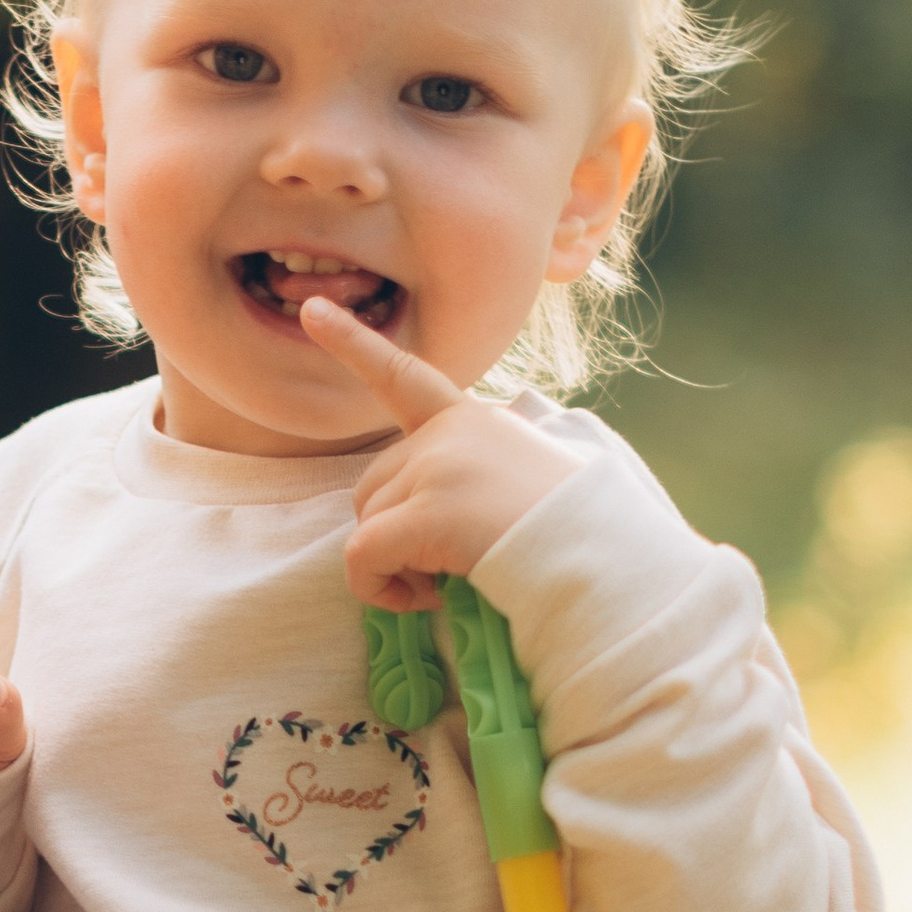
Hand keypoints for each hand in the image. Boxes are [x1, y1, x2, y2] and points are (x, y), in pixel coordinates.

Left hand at [297, 295, 590, 606]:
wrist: (601, 560)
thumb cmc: (569, 538)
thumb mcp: (517, 484)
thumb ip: (463, 478)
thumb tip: (412, 524)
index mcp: (472, 421)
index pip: (404, 376)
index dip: (352, 342)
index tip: (311, 310)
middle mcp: (449, 432)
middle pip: (372, 485)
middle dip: (392, 533)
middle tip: (445, 566)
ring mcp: (436, 466)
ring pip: (367, 524)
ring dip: (395, 566)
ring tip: (450, 580)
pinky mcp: (427, 512)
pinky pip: (363, 558)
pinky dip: (379, 590)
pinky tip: (427, 601)